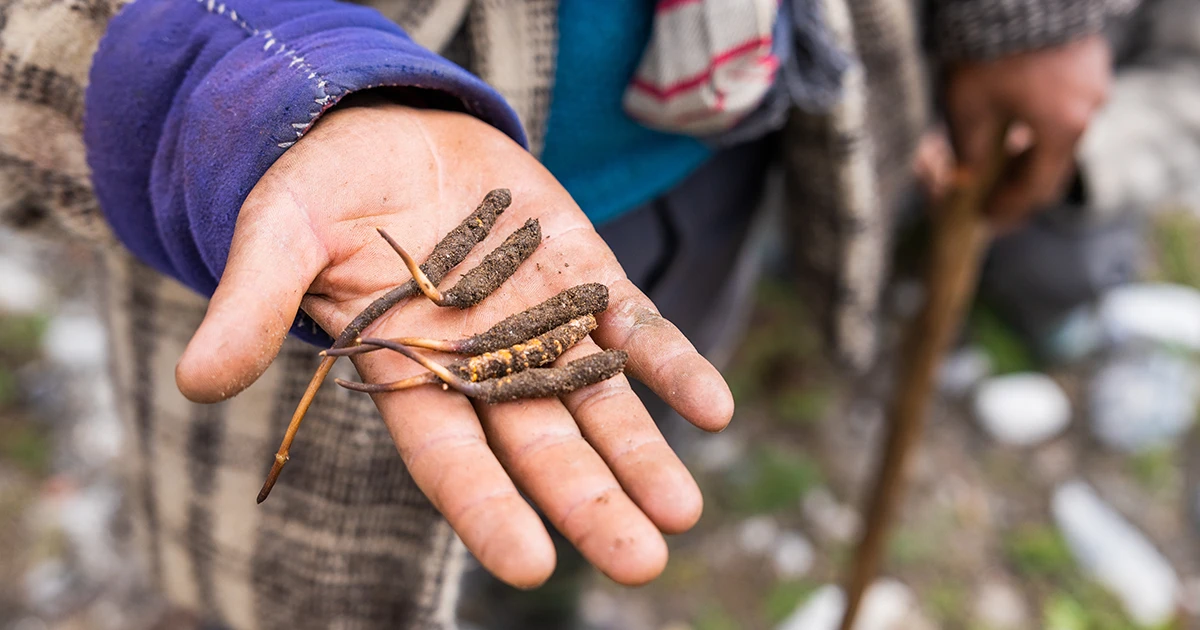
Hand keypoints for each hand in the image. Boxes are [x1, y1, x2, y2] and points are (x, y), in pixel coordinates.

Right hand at [172, 101, 733, 586]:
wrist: (390, 126)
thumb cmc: (326, 186)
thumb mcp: (280, 229)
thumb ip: (253, 300)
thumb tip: (197, 382)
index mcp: (408, 371)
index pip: (450, 456)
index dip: (488, 508)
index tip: (531, 565)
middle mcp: (484, 363)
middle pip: (540, 446)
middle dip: (589, 501)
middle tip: (639, 562)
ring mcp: (541, 322)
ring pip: (597, 402)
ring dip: (642, 453)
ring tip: (683, 511)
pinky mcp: (586, 275)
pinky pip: (636, 327)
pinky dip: (672, 364)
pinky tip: (712, 406)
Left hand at [944, 34, 1110, 229]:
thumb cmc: (987, 52)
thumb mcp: (967, 109)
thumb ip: (968, 153)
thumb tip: (966, 181)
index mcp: (1063, 128)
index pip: (1037, 187)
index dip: (1009, 207)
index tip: (986, 217)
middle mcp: (1088, 109)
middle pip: (1055, 164)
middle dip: (1020, 184)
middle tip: (991, 197)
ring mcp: (1094, 84)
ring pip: (1062, 135)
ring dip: (1031, 153)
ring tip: (998, 164)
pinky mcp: (1089, 63)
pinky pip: (1068, 107)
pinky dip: (1042, 125)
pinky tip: (1015, 127)